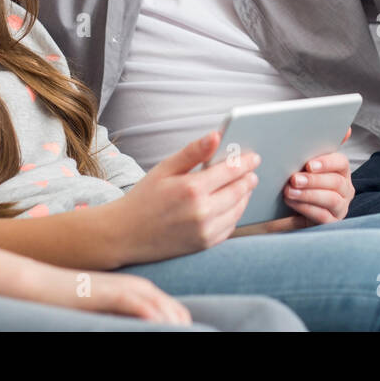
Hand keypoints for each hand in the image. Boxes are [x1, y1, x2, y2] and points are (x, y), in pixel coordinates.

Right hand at [25, 263, 191, 323]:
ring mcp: (129, 288)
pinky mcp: (115, 293)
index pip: (177, 314)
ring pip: (166, 312)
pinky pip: (144, 308)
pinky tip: (160, 331)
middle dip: (184, 331)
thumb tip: (147, 330)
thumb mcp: (109, 313)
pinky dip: (155, 323)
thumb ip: (129, 320)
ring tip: (182, 338)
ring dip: (174, 329)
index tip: (191, 339)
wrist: (43, 284)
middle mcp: (141, 288)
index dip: (184, 330)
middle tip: (192, 340)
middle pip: (178, 315)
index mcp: (143, 292)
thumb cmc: (73, 304)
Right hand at [108, 131, 259, 263]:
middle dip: (248, 178)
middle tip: (253, 171)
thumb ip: (193, 152)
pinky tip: (233, 205)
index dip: (246, 161)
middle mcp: (202, 211)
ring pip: (238, 210)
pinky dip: (235, 214)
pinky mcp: (205, 245)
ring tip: (245, 186)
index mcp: (192, 188)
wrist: (125, 234)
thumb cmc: (144, 197)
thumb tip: (217, 135)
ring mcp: (205, 231)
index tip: (254, 156)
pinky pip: (230, 227)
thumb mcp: (165, 168)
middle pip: (239, 190)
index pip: (231, 170)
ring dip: (245, 196)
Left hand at [240, 128, 355, 232]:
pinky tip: (292, 202)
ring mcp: (341, 208)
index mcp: (341, 171)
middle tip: (294, 178)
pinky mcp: (332, 223)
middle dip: (313, 180)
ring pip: (331, 199)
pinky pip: (323, 216)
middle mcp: (345, 189)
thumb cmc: (301, 184)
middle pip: (335, 182)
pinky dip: (306, 208)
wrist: (291, 212)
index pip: (341, 163)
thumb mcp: (306, 166)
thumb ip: (317, 148)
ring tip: (289, 191)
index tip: (309, 165)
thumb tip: (346, 129)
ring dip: (308, 194)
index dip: (326, 163)